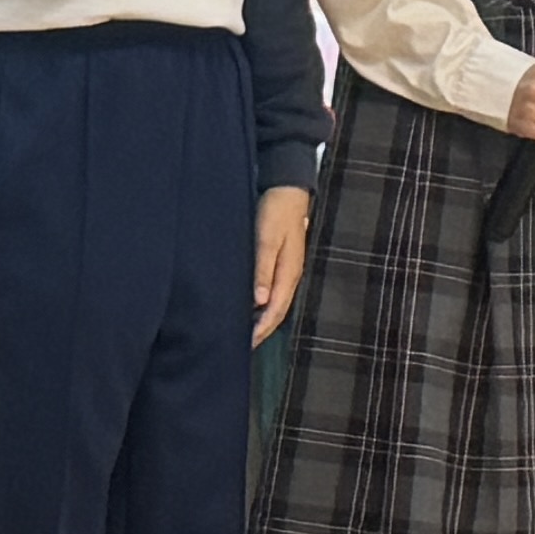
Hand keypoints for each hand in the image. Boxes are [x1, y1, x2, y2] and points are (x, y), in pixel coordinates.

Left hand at [250, 183, 310, 339]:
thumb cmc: (275, 211)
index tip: (246, 344)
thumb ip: (263, 269)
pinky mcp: (283, 262)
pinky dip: (263, 304)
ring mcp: (289, 269)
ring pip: (276, 302)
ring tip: (245, 330)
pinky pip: (274, 291)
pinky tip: (251, 305)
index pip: (276, 311)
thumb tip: (260, 302)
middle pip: (278, 311)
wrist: (288, 189)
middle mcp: (291, 275)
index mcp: (289, 273)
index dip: (262, 329)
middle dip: (262, 330)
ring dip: (263, 318)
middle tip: (243, 345)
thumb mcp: (266, 239)